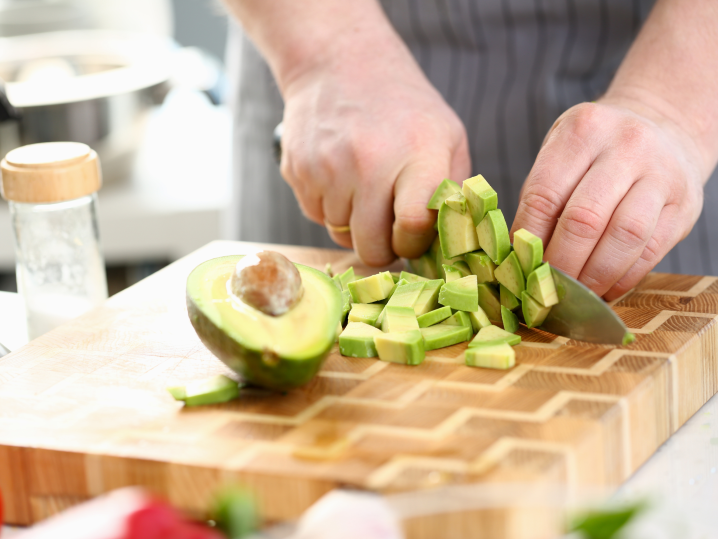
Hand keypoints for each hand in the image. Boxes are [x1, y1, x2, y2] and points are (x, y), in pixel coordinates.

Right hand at [279, 38, 469, 265]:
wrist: (338, 63)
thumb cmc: (403, 107)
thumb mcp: (447, 136)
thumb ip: (453, 190)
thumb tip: (452, 241)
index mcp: (417, 155)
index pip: (411, 226)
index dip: (412, 245)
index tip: (412, 236)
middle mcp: (368, 163)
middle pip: (370, 248)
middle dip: (382, 246)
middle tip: (388, 226)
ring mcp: (327, 168)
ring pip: (340, 235)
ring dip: (354, 223)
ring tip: (364, 188)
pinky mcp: (297, 171)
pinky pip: (315, 217)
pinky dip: (330, 208)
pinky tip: (340, 178)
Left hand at [511, 98, 705, 299]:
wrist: (666, 126)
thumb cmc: (598, 149)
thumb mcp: (563, 151)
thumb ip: (541, 195)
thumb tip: (518, 255)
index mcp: (582, 131)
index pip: (544, 196)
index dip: (528, 240)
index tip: (519, 265)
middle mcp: (626, 146)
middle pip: (584, 220)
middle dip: (561, 263)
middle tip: (547, 287)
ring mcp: (661, 174)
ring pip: (623, 238)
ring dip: (594, 276)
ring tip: (576, 293)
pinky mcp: (684, 205)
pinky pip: (651, 251)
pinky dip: (624, 278)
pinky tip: (605, 288)